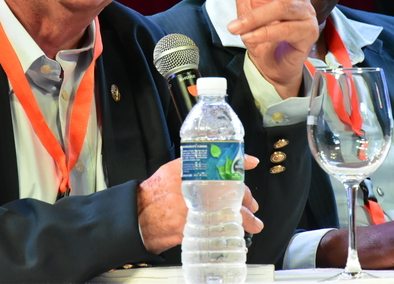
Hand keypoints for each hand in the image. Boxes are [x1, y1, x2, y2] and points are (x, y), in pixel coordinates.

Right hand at [137, 156, 263, 253]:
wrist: (140, 216)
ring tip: (254, 223)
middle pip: (231, 192)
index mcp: (192, 173)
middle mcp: (197, 190)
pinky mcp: (197, 228)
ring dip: (245, 219)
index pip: (221, 164)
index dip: (240, 164)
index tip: (250, 163)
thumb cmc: (155, 193)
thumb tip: (210, 159)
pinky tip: (237, 234)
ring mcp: (199, 210)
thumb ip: (192, 164)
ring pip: (230, 212)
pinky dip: (229, 231)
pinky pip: (219, 229)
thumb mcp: (172, 169)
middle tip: (251, 203)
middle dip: (245, 198)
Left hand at [227, 0, 320, 98]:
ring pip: (282, 7)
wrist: (269, 67)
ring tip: (238, 29)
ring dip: (257, 17)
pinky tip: (250, 38)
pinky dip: (264, 32)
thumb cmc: (263, 33)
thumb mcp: (248, 3)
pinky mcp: (305, 34)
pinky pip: (284, 28)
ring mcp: (305, 16)